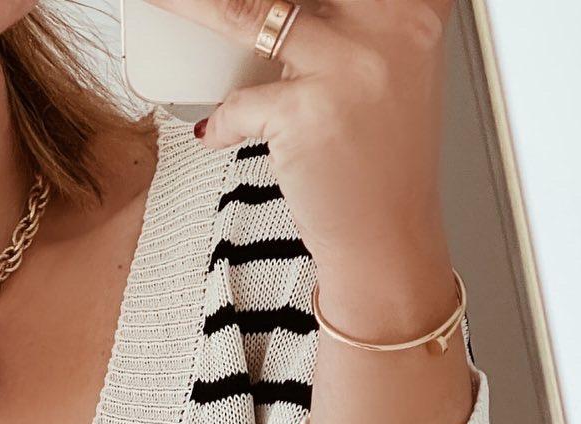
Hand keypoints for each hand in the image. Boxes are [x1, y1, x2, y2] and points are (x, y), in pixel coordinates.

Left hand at [147, 0, 456, 329]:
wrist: (388, 242)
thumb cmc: (383, 163)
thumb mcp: (391, 71)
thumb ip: (354, 23)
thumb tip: (285, 9)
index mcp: (416, 8)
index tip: (277, 0)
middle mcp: (390, 25)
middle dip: (231, 0)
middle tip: (201, 6)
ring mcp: (347, 67)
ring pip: (245, 11)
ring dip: (193, 10)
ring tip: (164, 7)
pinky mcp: (307, 113)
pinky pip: (239, 101)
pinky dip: (221, 122)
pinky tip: (215, 133)